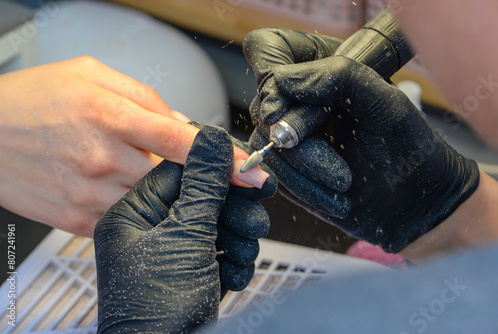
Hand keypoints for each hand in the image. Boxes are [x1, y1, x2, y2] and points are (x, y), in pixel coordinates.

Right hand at [0, 57, 267, 235]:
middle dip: (190, 176)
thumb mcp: (91, 76)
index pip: (183, 143)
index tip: (251, 173)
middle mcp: (103, 159)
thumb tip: (180, 124)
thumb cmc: (32, 100)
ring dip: (161, 191)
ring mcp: (90, 194)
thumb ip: (145, 98)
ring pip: (152, 202)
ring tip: (136, 170)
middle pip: (174, 178)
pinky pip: (125, 219)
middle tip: (189, 168)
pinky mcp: (78, 220)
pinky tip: (118, 186)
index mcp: (110, 117)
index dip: (225, 160)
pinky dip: (135, 206)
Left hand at [95, 125, 274, 332]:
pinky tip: (233, 272)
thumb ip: (204, 185)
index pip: (179, 170)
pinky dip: (232, 260)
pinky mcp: (190, 271)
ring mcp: (170, 253)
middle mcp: (148, 232)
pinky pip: (217, 251)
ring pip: (215, 226)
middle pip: (202, 199)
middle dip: (232, 211)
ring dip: (237, 238)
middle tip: (253, 216)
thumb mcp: (186, 236)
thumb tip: (213, 140)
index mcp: (133, 215)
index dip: (216, 167)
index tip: (247, 167)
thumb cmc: (157, 309)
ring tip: (243, 252)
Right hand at [269, 56, 479, 252]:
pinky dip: (305, 191)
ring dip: (305, 172)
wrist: (416, 205)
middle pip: (265, 112)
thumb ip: (340, 77)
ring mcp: (294, 139)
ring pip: (266, 148)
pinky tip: (338, 200)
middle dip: (302, 145)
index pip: (271, 56)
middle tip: (340, 169)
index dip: (269, 84)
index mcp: (325, 73)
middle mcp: (304, 103)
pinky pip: (275, 177)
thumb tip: (282, 78)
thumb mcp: (385, 104)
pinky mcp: (290, 171)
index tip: (277, 111)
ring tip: (344, 184)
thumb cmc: (410, 149)